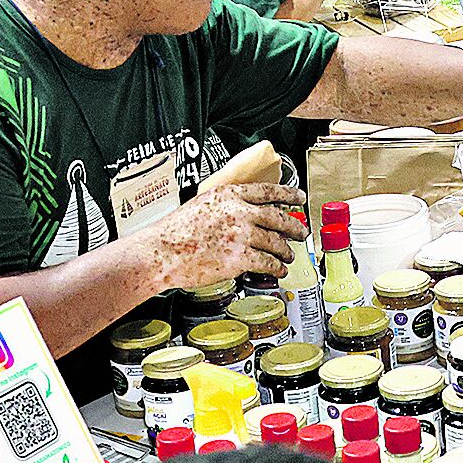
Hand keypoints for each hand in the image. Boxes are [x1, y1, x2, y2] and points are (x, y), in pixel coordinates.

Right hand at [146, 183, 305, 290]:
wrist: (161, 252)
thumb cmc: (174, 232)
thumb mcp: (201, 205)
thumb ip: (225, 206)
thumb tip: (242, 212)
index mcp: (229, 195)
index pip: (268, 191)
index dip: (288, 195)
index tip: (299, 197)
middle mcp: (239, 212)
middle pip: (278, 218)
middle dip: (294, 226)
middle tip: (301, 232)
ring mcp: (241, 235)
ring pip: (275, 242)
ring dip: (286, 251)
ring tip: (289, 256)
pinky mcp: (240, 258)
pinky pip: (267, 262)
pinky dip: (276, 268)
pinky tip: (278, 271)